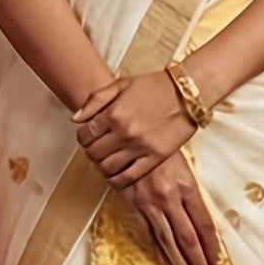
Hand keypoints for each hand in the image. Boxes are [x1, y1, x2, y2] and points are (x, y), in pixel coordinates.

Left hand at [71, 68, 196, 187]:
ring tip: (107, 160)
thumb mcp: (122, 84)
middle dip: (91, 152)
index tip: (89, 137)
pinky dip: (117, 180)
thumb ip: (95, 100)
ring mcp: (140, 147)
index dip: (83, 138)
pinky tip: (117, 174)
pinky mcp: (155, 158)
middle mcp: (124, 132)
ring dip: (102, 166)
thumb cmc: (156, 86)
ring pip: (107, 168)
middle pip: (93, 154)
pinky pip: (128, 177)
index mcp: (114, 113)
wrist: (188, 94)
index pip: (85, 136)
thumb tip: (76, 118)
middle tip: (98, 148)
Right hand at [120, 154, 222, 264]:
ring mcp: (150, 202)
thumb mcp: (185, 166)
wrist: (131, 134)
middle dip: (198, 258)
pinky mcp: (133, 203)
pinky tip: (162, 257)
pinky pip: (147, 230)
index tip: (217, 259)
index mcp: (187, 186)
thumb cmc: (161, 147)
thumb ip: (191, 192)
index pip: (204, 223)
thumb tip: (201, 219)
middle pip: (188, 236)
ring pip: (167, 238)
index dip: (211, 244)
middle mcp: (170, 197)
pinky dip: (156, 246)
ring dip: (178, 259)